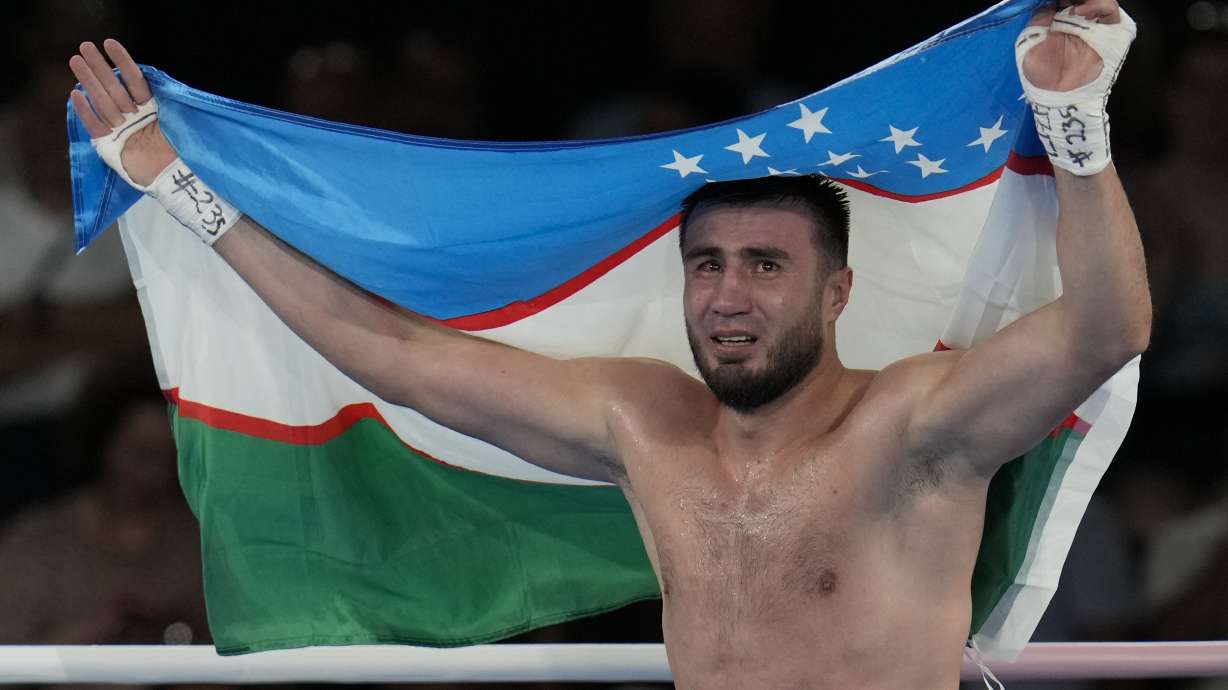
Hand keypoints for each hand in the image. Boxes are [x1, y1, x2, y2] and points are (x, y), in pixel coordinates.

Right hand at [68, 39, 176, 185]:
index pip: (135, 81)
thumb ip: (164, 103)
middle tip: (84, 46)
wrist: (174, 181)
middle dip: (99, 67)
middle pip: (114, 87)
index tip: (110, 43)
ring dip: (89, 81)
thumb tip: (152, 79)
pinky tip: (76, 95)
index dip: (124, 63)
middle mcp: (132, 117)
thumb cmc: (179, 153)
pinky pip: (96, 127)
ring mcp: (120, 130)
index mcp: (149, 110)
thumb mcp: (176, 123)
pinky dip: (86, 112)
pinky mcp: (110, 147)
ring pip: (102, 101)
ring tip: (76, 61)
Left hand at [1021, 0, 1120, 91]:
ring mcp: (1096, 26)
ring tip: (1073, 6)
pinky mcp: (1112, 35)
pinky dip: (1100, 5)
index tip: (1054, 0)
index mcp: (1059, 19)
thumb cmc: (1039, 73)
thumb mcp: (1028, 41)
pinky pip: (1112, 12)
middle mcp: (1079, 20)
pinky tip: (1082, 11)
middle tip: (1063, 0)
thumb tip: (1049, 3)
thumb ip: (1039, 18)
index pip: (1064, 0)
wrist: (1057, 97)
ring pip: (1100, 1)